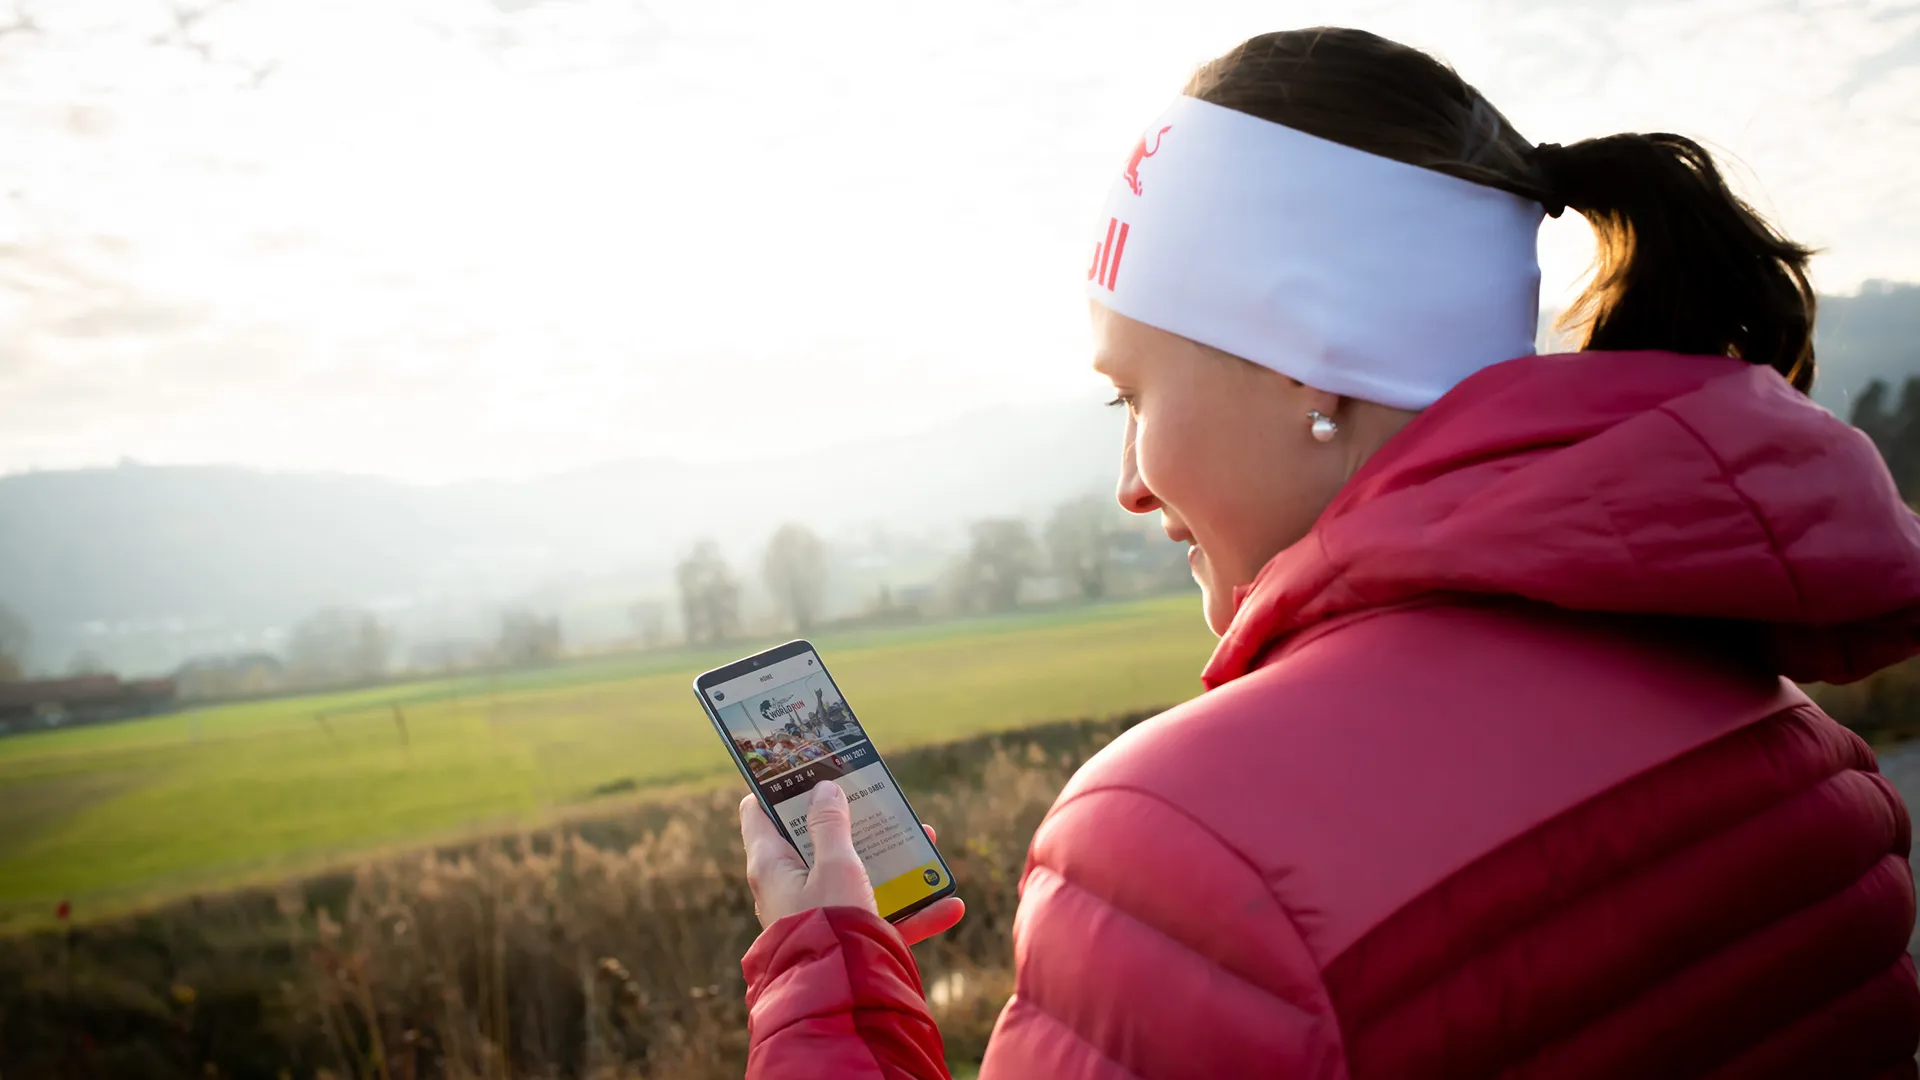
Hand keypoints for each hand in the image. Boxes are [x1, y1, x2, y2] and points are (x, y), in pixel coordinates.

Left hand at [740, 781, 965, 945]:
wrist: (842, 1000)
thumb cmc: (829, 924)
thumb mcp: (834, 864)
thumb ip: (830, 824)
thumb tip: (824, 789)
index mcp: (771, 865)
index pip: (759, 813)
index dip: (777, 786)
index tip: (804, 766)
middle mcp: (791, 888)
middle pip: (817, 840)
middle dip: (852, 819)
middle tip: (875, 795)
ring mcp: (822, 913)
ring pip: (857, 875)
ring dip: (893, 859)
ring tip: (925, 839)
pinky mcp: (850, 939)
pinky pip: (884, 917)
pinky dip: (916, 911)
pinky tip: (950, 904)